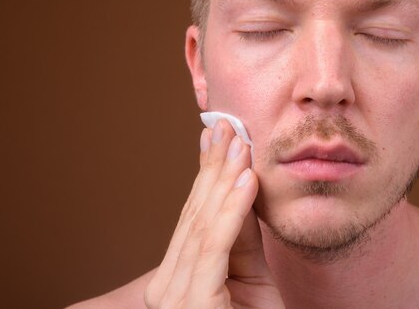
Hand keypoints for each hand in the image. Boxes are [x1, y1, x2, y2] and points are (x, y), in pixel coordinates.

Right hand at [144, 119, 284, 307]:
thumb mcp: (251, 276)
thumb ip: (243, 236)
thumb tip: (243, 185)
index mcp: (176, 277)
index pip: (193, 216)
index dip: (207, 174)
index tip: (217, 137)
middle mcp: (166, 286)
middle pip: (195, 215)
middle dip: (214, 168)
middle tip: (228, 126)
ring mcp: (174, 296)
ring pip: (203, 225)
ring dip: (224, 180)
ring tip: (240, 144)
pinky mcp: (192, 304)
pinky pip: (215, 248)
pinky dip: (232, 212)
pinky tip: (246, 181)